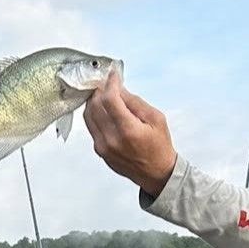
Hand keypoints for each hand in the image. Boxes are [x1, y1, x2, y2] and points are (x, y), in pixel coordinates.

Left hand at [81, 70, 177, 196]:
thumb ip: (135, 102)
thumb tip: (118, 87)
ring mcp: (102, 147)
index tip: (113, 74)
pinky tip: (105, 109)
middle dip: (101, 89)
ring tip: (106, 94)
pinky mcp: (99, 150)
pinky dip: (95, 114)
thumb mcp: (156, 119)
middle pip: (95, 105)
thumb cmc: (159, 146)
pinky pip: (91, 127)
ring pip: (89, 115)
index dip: (110, 83)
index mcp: (128, 131)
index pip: (110, 99)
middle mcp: (111, 140)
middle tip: (108, 82)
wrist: (156, 173)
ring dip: (95, 101)